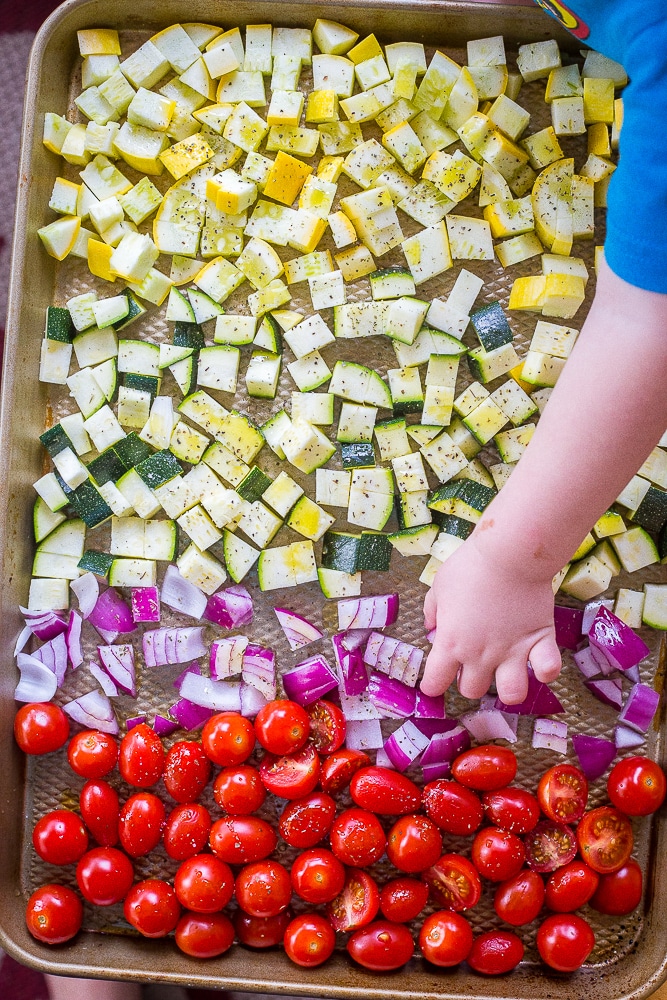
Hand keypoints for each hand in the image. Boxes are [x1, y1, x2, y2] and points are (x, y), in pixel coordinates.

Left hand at [421, 535, 561, 704]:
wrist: (509, 555)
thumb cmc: (469, 567)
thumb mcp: (439, 586)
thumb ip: (432, 611)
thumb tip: (430, 628)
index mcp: (451, 644)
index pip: (435, 683)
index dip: (432, 684)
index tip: (436, 678)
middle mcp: (480, 656)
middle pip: (472, 691)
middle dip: (470, 681)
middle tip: (474, 662)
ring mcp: (513, 652)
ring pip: (511, 695)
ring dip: (508, 688)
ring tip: (507, 671)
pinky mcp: (540, 641)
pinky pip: (548, 671)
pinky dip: (545, 671)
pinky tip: (538, 661)